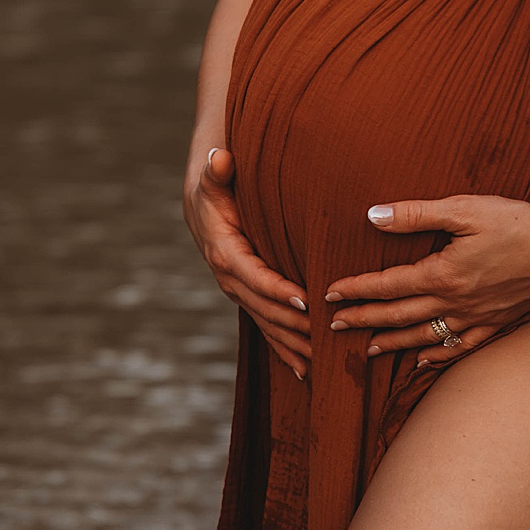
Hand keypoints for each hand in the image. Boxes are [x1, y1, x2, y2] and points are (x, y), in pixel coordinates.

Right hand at [183, 146, 311, 380]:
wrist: (201, 210)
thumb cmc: (215, 190)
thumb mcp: (214, 179)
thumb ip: (218, 171)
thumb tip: (220, 158)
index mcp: (226, 254)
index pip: (256, 276)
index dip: (279, 289)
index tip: (306, 299)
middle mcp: (231, 280)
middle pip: (266, 308)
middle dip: (295, 324)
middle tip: (328, 335)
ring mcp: (239, 294)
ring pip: (269, 324)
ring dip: (294, 344)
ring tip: (323, 363)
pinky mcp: (248, 300)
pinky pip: (267, 328)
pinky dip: (284, 349)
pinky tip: (303, 371)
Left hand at [324, 193, 529, 368]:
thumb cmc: (516, 222)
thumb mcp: (463, 209)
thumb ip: (416, 214)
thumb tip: (373, 216)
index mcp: (443, 274)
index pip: (388, 285)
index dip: (357, 289)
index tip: (330, 293)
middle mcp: (456, 303)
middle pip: (399, 316)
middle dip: (363, 320)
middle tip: (333, 326)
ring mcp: (477, 319)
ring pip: (424, 338)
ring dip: (392, 344)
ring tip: (367, 350)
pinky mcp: (496, 324)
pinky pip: (459, 348)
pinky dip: (436, 357)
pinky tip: (422, 362)